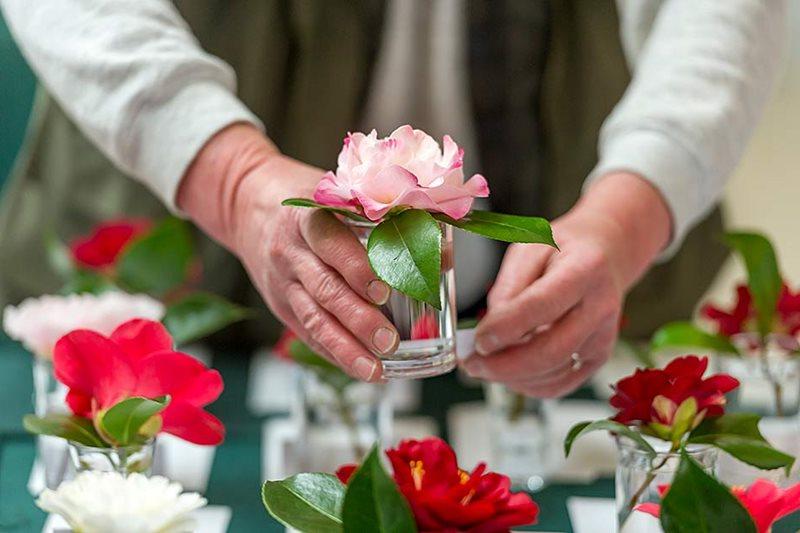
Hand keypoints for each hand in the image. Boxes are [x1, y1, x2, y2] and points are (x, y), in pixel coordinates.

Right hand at [177, 124, 397, 380]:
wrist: (249, 206)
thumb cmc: (311, 200)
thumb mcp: (339, 197)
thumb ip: (385, 221)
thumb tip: (443, 255)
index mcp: (307, 218)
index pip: (331, 244)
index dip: (357, 268)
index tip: (385, 290)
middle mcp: (290, 253)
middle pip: (324, 290)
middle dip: (358, 318)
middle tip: (390, 341)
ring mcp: (282, 283)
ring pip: (313, 320)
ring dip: (346, 348)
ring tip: (376, 370)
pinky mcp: (281, 305)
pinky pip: (307, 333)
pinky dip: (334, 354)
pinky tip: (359, 369)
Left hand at [462, 172, 671, 396]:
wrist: (603, 256)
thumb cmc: (560, 250)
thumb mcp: (528, 249)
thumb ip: (508, 288)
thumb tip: (489, 333)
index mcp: (584, 269)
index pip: (542, 305)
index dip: (507, 328)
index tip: (478, 340)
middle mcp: (601, 306)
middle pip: (551, 349)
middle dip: (503, 364)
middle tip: (471, 363)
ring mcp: (603, 336)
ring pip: (553, 372)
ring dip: (511, 377)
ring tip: (484, 365)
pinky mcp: (598, 357)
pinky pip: (560, 385)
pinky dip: (528, 385)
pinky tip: (508, 373)